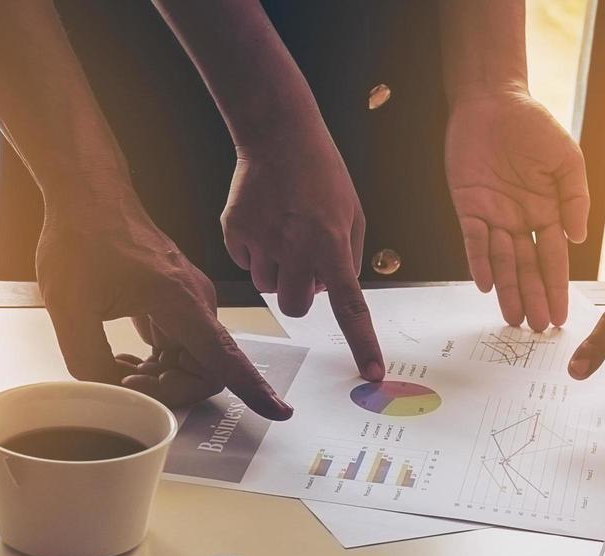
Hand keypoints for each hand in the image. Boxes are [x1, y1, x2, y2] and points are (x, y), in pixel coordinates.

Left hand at [36, 192, 291, 417]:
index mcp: (180, 301)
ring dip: (161, 378)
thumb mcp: (69, 307)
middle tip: (125, 386)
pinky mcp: (177, 301)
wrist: (88, 195)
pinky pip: (181, 346)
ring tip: (116, 371)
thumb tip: (107, 393)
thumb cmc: (83, 237)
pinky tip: (124, 359)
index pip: (225, 358)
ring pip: (193, 361)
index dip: (253, 390)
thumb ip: (88, 360)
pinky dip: (157, 363)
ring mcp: (189, 301)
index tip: (279, 413)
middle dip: (171, 391)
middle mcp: (196, 302)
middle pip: (208, 370)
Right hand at [223, 121, 382, 379]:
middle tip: (303, 264)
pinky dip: (254, 250)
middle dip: (300, 294)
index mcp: (331, 244)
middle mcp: (295, 246)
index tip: (371, 373)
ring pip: (267, 286)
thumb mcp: (353, 214)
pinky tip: (264, 220)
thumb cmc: (322, 174)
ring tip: (284, 231)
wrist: (277, 133)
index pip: (351, 307)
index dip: (362, 343)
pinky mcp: (234, 230)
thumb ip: (349, 259)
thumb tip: (332, 292)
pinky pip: (245, 262)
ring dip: (278, 270)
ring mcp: (261, 239)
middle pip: (296, 306)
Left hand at [445, 90, 589, 330]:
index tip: (560, 316)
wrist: (492, 100)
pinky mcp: (468, 207)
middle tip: (536, 328)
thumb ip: (576, 199)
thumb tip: (578, 238)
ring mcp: (493, 216)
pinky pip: (473, 241)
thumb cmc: (533, 125)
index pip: (554, 259)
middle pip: (527, 268)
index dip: (556, 287)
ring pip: (501, 262)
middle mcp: (520, 221)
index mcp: (548, 212)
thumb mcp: (567, 159)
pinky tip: (487, 285)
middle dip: (532, 298)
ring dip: (507, 291)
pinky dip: (479, 262)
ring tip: (514, 318)